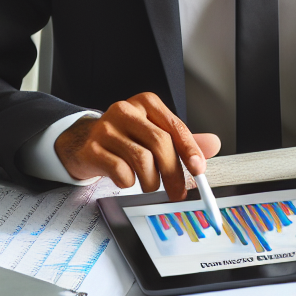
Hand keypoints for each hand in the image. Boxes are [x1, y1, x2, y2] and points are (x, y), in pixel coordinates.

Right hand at [54, 92, 220, 200]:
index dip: (190, 150)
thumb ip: (183, 140)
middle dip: (173, 172)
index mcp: (146, 103)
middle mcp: (125, 110)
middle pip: (160, 143)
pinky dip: (129, 181)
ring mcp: (106, 128)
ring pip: (142, 159)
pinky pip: (120, 171)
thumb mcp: (154, 133)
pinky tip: (127, 179)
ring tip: (149, 184)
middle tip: (178, 191)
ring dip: (151, 180)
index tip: (199, 169)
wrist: (81, 142)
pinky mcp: (92, 148)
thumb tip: (213, 144)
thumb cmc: (125, 138)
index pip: (174, 127)